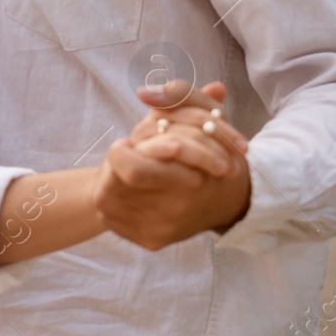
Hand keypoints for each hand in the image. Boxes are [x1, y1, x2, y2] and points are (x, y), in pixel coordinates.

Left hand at [96, 81, 252, 250]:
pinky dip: (116, 200)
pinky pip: (115, 220)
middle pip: (116, 184)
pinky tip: (131, 191)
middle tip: (130, 153)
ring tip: (131, 170)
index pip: (130, 166)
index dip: (124, 149)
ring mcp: (161, 231)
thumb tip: (144, 92)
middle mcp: (174, 213)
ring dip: (113, 180)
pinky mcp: (151, 243)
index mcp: (191, 181)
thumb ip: (178, 96)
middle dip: (115, 164)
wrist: (226, 202)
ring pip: (109, 200)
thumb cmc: (213, 153)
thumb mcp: (205, 116)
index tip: (135, 143)